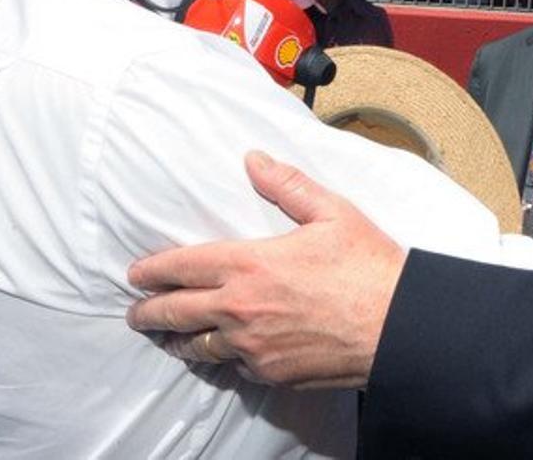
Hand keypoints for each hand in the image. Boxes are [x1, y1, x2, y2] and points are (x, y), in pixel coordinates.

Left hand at [127, 151, 404, 388]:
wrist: (396, 327)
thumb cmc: (369, 269)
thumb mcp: (333, 213)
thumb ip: (288, 185)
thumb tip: (255, 160)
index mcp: (250, 264)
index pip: (182, 267)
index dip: (152, 271)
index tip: (136, 274)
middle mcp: (241, 309)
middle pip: (176, 313)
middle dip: (148, 311)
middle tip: (135, 312)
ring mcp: (254, 346)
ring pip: (199, 347)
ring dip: (177, 341)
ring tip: (167, 338)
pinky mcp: (271, 372)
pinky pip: (234, 367)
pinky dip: (223, 358)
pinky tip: (222, 354)